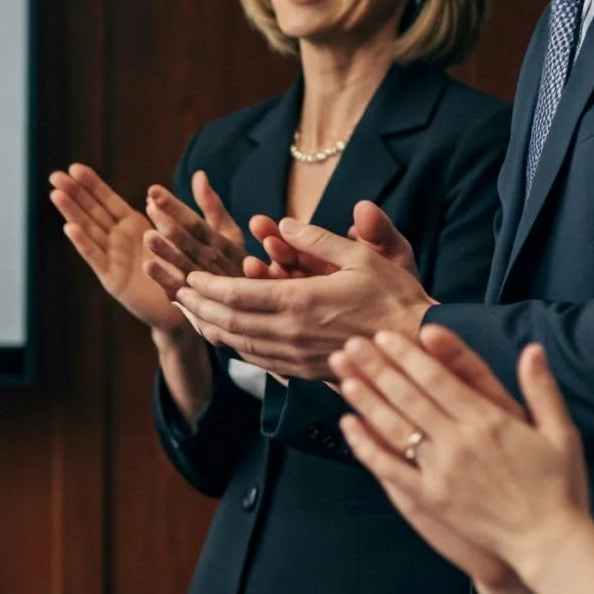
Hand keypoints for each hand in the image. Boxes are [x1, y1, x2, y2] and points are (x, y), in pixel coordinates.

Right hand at [48, 163, 182, 335]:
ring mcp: (114, 259)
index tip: (74, 167)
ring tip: (56, 194)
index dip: (91, 184)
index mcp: (133, 226)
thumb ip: (166, 216)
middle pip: (92, 212)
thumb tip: (151, 194)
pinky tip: (69, 227)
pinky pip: (97, 258)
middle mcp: (119, 241)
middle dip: (74, 193)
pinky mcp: (114, 280)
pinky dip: (83, 243)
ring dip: (72, 212)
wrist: (187, 306)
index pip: (107, 201)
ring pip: (89, 231)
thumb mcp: (180, 237)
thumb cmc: (185, 270)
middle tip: (54, 175)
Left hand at [138, 170, 245, 299]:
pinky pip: (183, 291)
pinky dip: (166, 279)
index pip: (195, 221)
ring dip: (167, 250)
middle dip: (170, 221)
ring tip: (147, 235)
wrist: (253, 307)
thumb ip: (211, 206)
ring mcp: (208, 283)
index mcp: (221, 242)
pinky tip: (148, 266)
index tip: (152, 190)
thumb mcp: (228, 234)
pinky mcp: (200, 303)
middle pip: (190, 240)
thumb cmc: (237, 263)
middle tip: (149, 203)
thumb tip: (198, 174)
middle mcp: (215, 260)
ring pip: (186, 264)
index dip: (174, 206)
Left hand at [174, 215, 434, 378]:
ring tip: (190, 314)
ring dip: (210, 328)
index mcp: (301, 302)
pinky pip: (257, 360)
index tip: (190, 278)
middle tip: (177, 294)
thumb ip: (317, 239)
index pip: (239, 295)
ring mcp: (295, 356)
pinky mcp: (302, 372)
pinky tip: (224, 336)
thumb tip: (280, 222)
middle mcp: (291, 333)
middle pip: (229, 321)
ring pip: (238, 344)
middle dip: (199, 307)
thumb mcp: (361, 257)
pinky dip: (233, 347)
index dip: (209, 287)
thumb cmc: (394, 297)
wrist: (416, 344)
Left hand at [333, 327, 589, 586]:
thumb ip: (541, 389)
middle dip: (376, 368)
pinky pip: (388, 467)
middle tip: (350, 344)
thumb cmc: (559, 486)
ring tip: (342, 375)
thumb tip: (533, 348)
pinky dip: (365, 445)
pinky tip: (347, 424)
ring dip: (365, 399)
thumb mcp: (560, 433)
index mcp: (490, 421)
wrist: (547, 541)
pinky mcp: (429, 497)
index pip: (438, 380)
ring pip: (393, 427)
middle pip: (408, 397)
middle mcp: (460, 442)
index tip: (384, 336)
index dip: (407, 356)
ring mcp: (440, 470)